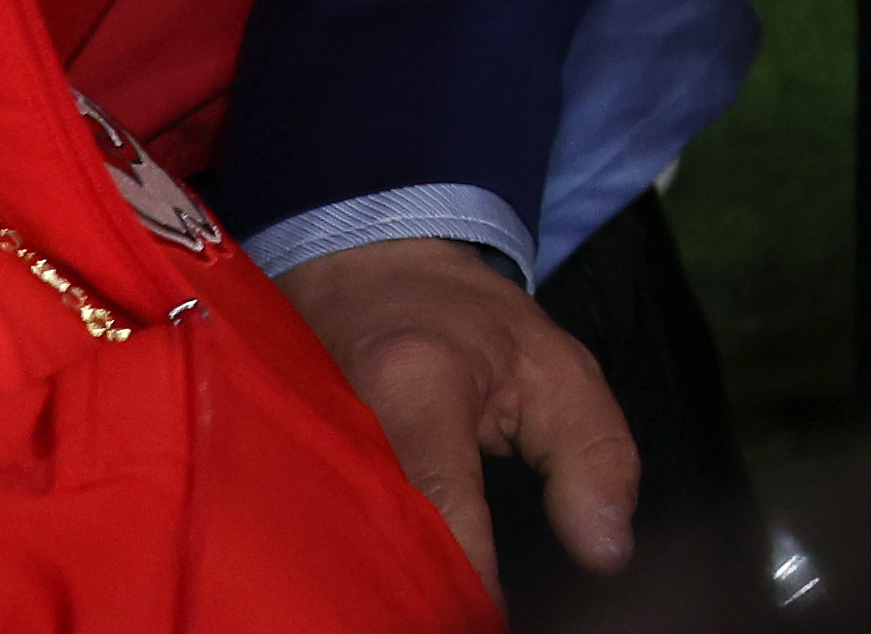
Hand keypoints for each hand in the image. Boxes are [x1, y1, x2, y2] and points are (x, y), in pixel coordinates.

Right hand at [276, 238, 641, 588]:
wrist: (362, 270)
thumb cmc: (466, 326)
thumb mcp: (555, 368)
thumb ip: (592, 455)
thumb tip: (609, 554)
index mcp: (415, 380)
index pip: (439, 500)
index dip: (467, 575)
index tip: (491, 620)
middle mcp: (336, 417)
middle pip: (371, 537)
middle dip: (415, 592)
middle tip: (462, 617)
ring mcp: (285, 443)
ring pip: (326, 545)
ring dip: (373, 587)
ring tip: (421, 610)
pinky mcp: (262, 465)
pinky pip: (300, 537)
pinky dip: (340, 570)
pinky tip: (372, 595)